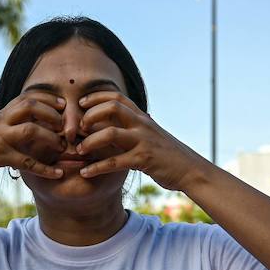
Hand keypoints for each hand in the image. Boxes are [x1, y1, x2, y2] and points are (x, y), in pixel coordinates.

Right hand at [0, 91, 66, 187]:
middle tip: (66, 124)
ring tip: (63, 147)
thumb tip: (27, 123)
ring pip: (30, 129)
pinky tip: (57, 173)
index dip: (47, 97)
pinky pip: (26, 161)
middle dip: (52, 113)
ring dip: (51, 137)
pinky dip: (44, 169)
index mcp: (0, 115)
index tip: (63, 103)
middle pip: (30, 105)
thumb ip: (8, 126)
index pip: (26, 96)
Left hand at [76, 91, 203, 190]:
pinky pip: (115, 162)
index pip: (117, 97)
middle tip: (79, 128)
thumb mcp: (151, 134)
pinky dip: (97, 167)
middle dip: (90, 115)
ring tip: (79, 151)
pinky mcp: (143, 160)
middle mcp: (142, 124)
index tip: (81, 103)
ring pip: (110, 133)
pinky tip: (85, 173)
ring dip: (90, 141)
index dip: (96, 97)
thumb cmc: (167, 154)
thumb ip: (134, 127)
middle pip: (112, 107)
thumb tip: (117, 123)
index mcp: (142, 117)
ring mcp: (143, 141)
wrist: (190, 170)